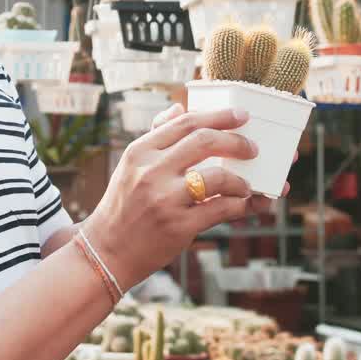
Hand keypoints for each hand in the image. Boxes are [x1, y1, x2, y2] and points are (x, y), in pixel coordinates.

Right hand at [81, 103, 280, 291]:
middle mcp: (151, 172)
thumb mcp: (131, 165)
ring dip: (240, 180)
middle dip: (236, 142)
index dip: (218, 116)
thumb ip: (156, 136)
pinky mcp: (178, 226)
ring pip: (217, 177)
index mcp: (140, 151)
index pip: (185, 123)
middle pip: (204, 141)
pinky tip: (247, 204)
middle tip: (253, 148)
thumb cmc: (124, 204)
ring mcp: (165, 199)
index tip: (241, 115)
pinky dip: (241, 205)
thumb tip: (179, 109)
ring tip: (247, 185)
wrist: (107, 250)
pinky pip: (221, 210)